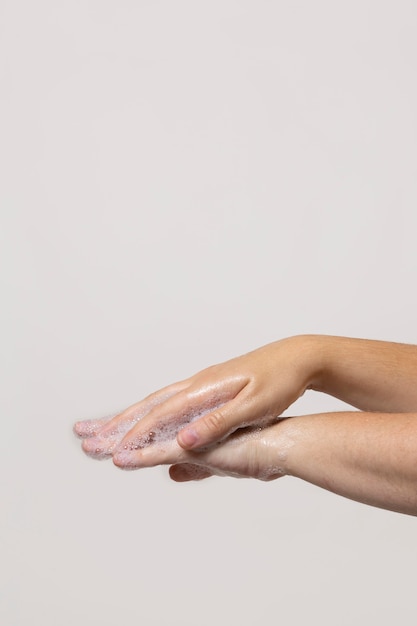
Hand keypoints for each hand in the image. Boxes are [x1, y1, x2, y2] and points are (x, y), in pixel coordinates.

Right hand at [74, 335, 318, 462]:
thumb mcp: (254, 406)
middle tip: (87, 440)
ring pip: (155, 403)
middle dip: (117, 425)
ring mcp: (201, 384)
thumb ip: (219, 423)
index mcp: (204, 387)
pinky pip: (170, 404)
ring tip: (104, 431)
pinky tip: (145, 423)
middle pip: (148, 405)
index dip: (136, 436)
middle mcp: (197, 383)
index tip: (113, 454)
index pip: (161, 414)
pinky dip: (150, 415)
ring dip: (128, 419)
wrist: (298, 358)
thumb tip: (184, 441)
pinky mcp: (209, 389)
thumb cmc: (281, 382)